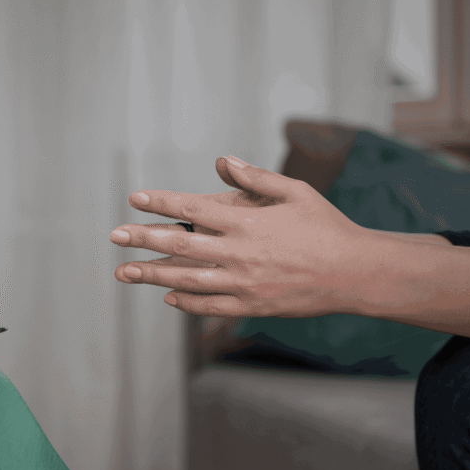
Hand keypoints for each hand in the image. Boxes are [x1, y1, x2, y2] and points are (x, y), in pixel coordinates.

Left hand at [110, 156, 370, 317]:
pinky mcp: (252, 306)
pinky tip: (167, 297)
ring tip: (123, 272)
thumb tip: (222, 162)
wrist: (355, 273)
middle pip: (180, 246)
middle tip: (114, 236)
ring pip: (186, 280)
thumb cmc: (326, 226)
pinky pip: (210, 307)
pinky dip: (186, 303)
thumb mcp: (294, 192)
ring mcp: (243, 283)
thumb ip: (255, 178)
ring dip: (152, 276)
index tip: (134, 198)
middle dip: (142, 240)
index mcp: (247, 222)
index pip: (192, 209)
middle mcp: (239, 254)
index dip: (161, 203)